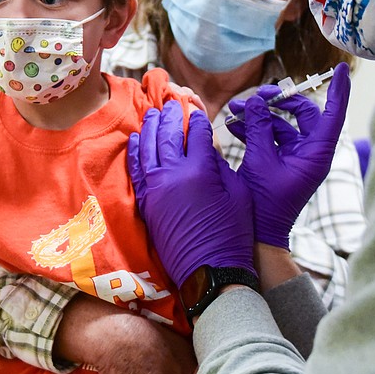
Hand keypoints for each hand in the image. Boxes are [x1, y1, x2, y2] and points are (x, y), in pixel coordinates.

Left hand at [128, 100, 254, 287]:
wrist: (211, 271)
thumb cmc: (233, 234)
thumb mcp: (237, 193)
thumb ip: (220, 165)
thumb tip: (206, 146)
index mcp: (200, 170)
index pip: (197, 131)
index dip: (199, 117)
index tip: (198, 109)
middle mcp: (173, 175)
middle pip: (169, 133)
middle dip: (172, 114)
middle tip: (174, 101)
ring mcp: (156, 189)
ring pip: (149, 147)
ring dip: (152, 127)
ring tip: (155, 113)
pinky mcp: (147, 203)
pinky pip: (137, 169)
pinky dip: (136, 151)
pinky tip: (137, 139)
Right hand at [226, 63, 350, 247]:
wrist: (260, 234)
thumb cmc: (266, 203)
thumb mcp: (260, 161)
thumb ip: (259, 128)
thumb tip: (257, 103)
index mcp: (317, 153)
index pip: (334, 115)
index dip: (339, 90)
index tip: (343, 69)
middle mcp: (311, 152)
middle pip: (304, 113)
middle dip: (279, 101)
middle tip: (256, 96)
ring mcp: (297, 157)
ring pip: (283, 124)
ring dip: (260, 116)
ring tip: (234, 110)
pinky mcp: (283, 162)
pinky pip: (272, 137)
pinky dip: (255, 129)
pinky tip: (233, 125)